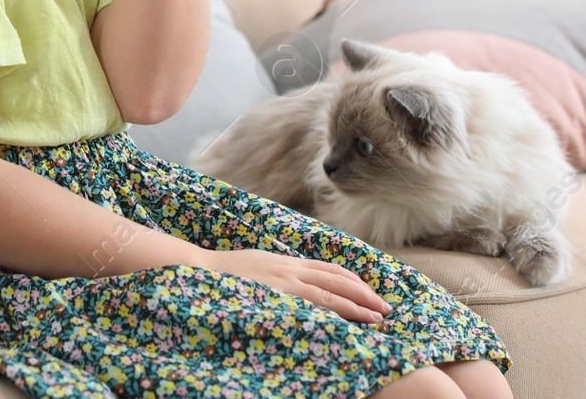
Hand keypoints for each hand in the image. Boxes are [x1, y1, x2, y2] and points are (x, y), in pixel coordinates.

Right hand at [197, 247, 392, 322]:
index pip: (329, 269)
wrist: (200, 271)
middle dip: (364, 293)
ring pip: (331, 293)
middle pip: (337, 279)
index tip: (369, 292)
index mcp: (287, 263)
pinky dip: (335, 312)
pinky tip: (348, 321)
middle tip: (385, 307)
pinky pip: (313, 304)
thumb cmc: (226, 275)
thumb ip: (278, 274)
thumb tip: (294, 285)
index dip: (353, 280)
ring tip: (377, 316)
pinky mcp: (279, 296)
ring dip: (358, 304)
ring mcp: (285, 283)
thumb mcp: (258, 268)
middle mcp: (291, 269)